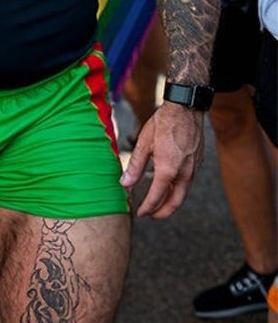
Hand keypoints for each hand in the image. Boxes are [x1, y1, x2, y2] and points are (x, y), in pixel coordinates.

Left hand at [121, 102, 203, 217]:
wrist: (186, 108)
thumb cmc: (163, 122)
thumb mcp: (144, 143)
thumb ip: (135, 166)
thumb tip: (124, 184)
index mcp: (168, 170)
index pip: (156, 198)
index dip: (146, 208)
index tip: (139, 212)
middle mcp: (184, 173)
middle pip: (174, 204)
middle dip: (161, 213)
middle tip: (149, 215)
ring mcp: (193, 169)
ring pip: (183, 195)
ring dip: (170, 203)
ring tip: (157, 203)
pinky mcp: (197, 163)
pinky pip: (188, 183)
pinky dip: (178, 191)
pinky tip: (169, 186)